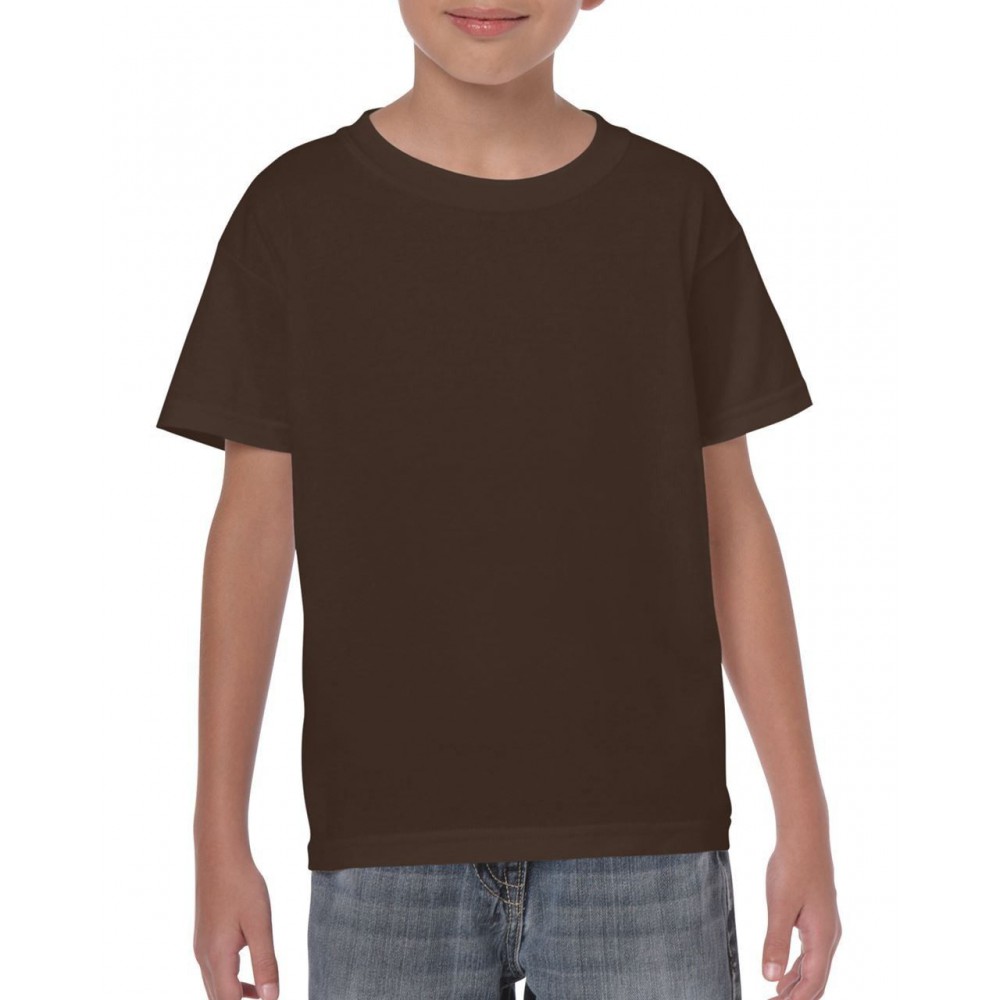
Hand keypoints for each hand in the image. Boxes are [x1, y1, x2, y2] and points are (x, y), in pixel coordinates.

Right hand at [193, 851, 278, 999]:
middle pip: (218, 999)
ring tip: (262, 997)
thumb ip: (265, 963)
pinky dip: (232, 983)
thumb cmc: (241, 886)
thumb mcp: (260, 924)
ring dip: (236, 997)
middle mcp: (204, 957)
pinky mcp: (205, 939)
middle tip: (265, 999)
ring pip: (216, 987)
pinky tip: (251, 980)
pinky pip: (216, 972)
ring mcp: (202, 948)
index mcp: (217, 957)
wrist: (220, 856)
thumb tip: (271, 997)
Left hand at [762, 835, 841, 998]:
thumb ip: (775, 942)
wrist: (805, 837)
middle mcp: (829, 936)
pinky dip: (798, 967)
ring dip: (796, 984)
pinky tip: (784, 972)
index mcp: (822, 937)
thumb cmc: (793, 868)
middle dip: (797, 997)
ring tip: (777, 997)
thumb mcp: (779, 906)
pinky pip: (810, 952)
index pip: (812, 983)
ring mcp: (825, 926)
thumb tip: (770, 978)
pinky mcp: (818, 917)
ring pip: (813, 966)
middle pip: (816, 980)